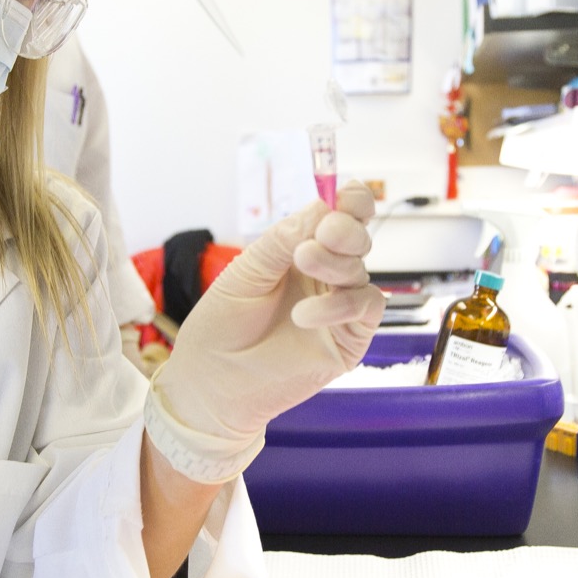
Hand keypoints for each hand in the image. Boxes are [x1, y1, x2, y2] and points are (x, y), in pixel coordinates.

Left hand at [144, 185, 385, 482]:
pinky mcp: (348, 340)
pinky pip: (365, 308)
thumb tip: (322, 207)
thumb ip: (282, 241)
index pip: (339, 217)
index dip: (351, 201)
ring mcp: (338, 307)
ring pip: (361, 269)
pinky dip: (341, 304)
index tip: (347, 194)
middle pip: (357, 238)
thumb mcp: (245, 273)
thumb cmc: (221, 327)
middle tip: (322, 232)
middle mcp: (325, 275)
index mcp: (301, 251)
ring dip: (336, 261)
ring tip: (303, 261)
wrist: (211, 383)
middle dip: (345, 229)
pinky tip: (305, 314)